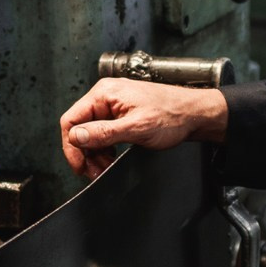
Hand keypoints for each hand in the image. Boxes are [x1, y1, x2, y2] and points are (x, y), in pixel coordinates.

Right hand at [57, 78, 227, 177]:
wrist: (194, 114)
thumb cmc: (171, 116)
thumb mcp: (136, 128)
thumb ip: (104, 133)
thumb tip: (75, 137)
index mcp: (104, 94)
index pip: (71, 120)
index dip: (71, 147)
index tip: (79, 167)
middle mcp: (105, 97)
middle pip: (79, 129)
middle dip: (85, 153)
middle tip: (95, 172)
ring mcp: (113, 105)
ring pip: (90, 134)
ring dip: (94, 154)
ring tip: (104, 168)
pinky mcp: (120, 115)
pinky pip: (102, 133)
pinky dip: (104, 149)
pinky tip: (111, 158)